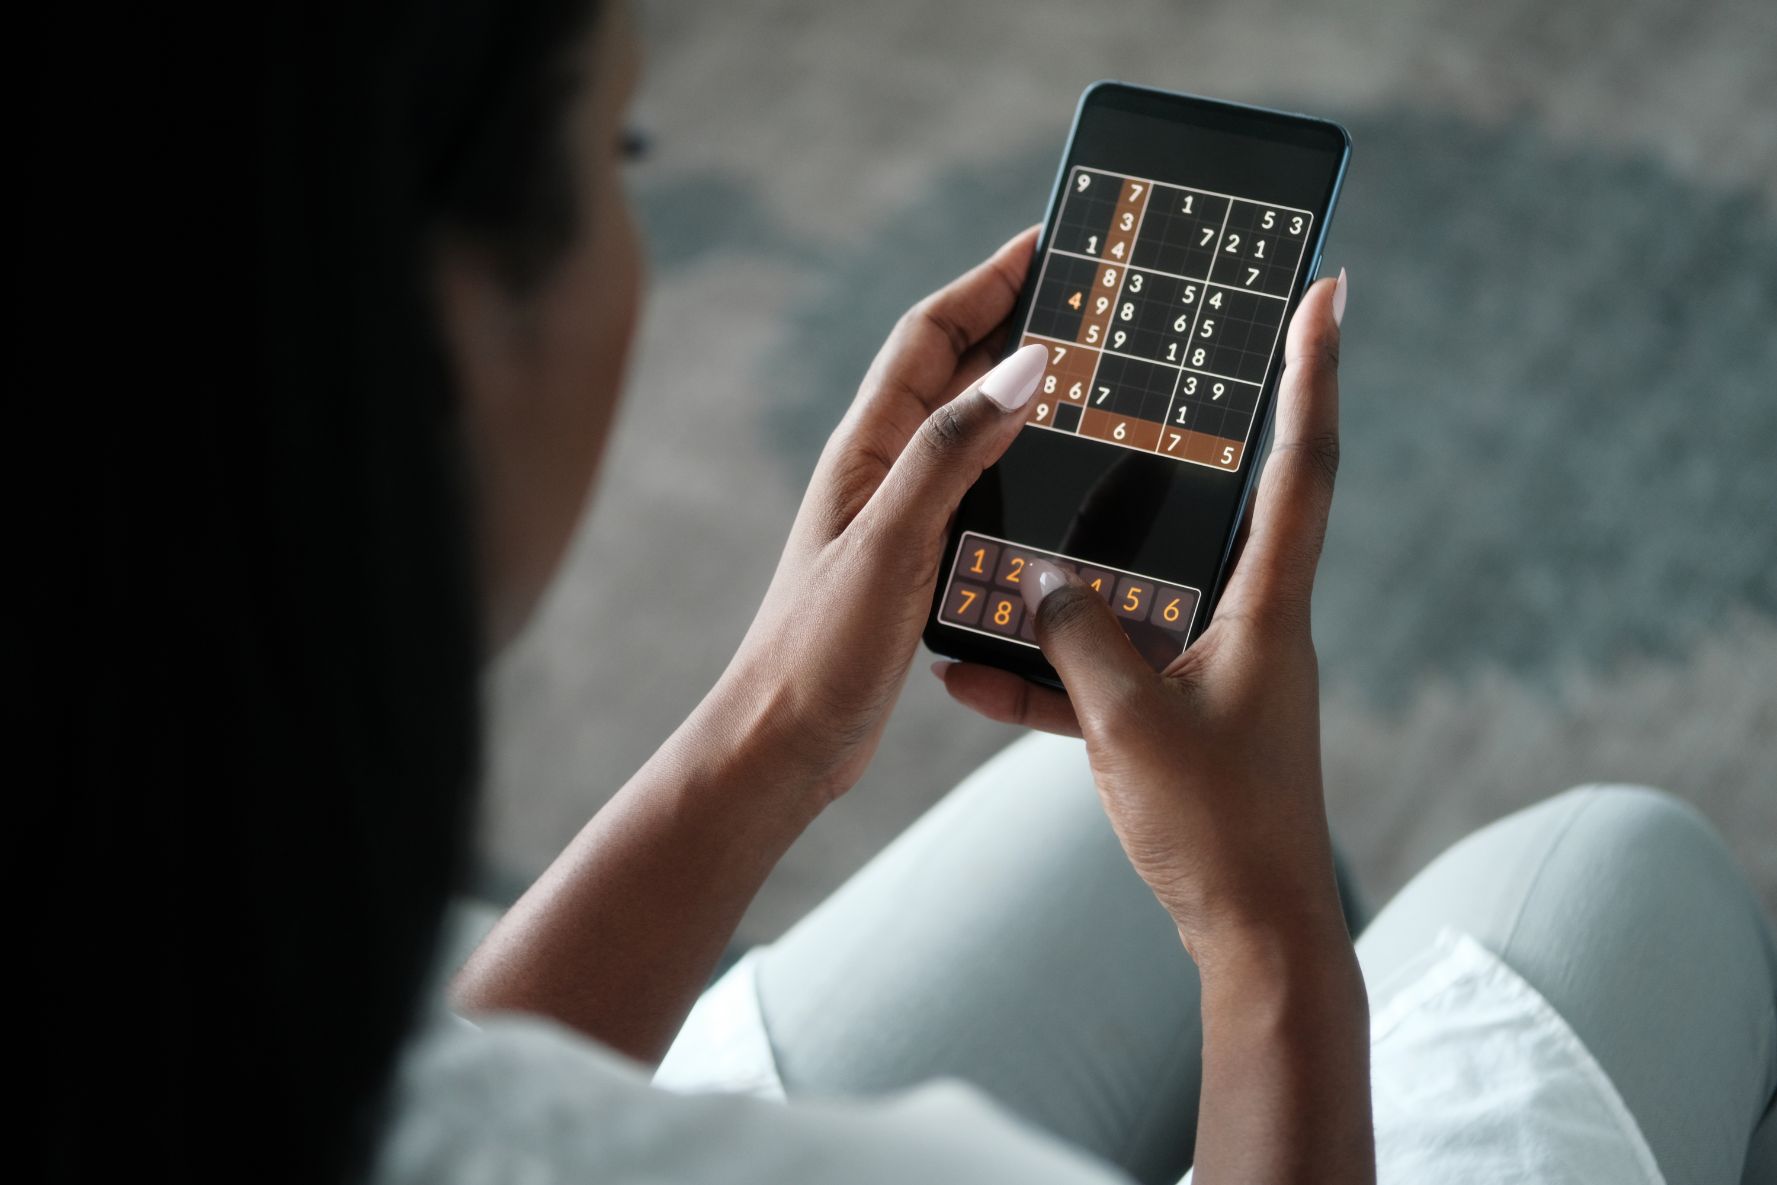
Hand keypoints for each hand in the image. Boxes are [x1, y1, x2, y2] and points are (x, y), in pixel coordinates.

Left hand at [708, 228, 1046, 802]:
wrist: (784, 741)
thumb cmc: (818, 647)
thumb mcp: (891, 541)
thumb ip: (952, 452)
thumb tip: (1023, 364)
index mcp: (866, 449)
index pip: (929, 336)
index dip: (985, 282)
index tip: (1046, 244)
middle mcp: (883, 470)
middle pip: (956, 372)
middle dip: (1016, 325)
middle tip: (1089, 301)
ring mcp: (902, 515)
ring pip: (973, 432)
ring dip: (1024, 396)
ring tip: (1093, 375)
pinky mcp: (918, 561)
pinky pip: (978, 490)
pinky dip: (1021, 466)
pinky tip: (1061, 477)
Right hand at [937, 272, 1349, 959]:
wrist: (1251, 939)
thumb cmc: (1217, 827)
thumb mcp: (1131, 723)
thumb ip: (1078, 638)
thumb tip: (1040, 578)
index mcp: (1269, 608)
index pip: (1303, 465)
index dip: (1314, 373)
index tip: (1327, 289)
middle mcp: (1251, 625)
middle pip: (1217, 511)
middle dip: (1175, 448)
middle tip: (1136, 378)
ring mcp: (1212, 673)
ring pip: (1138, 600)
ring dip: (1074, 587)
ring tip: (1002, 553)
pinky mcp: (1178, 722)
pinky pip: (1107, 677)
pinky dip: (1049, 678)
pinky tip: (971, 679)